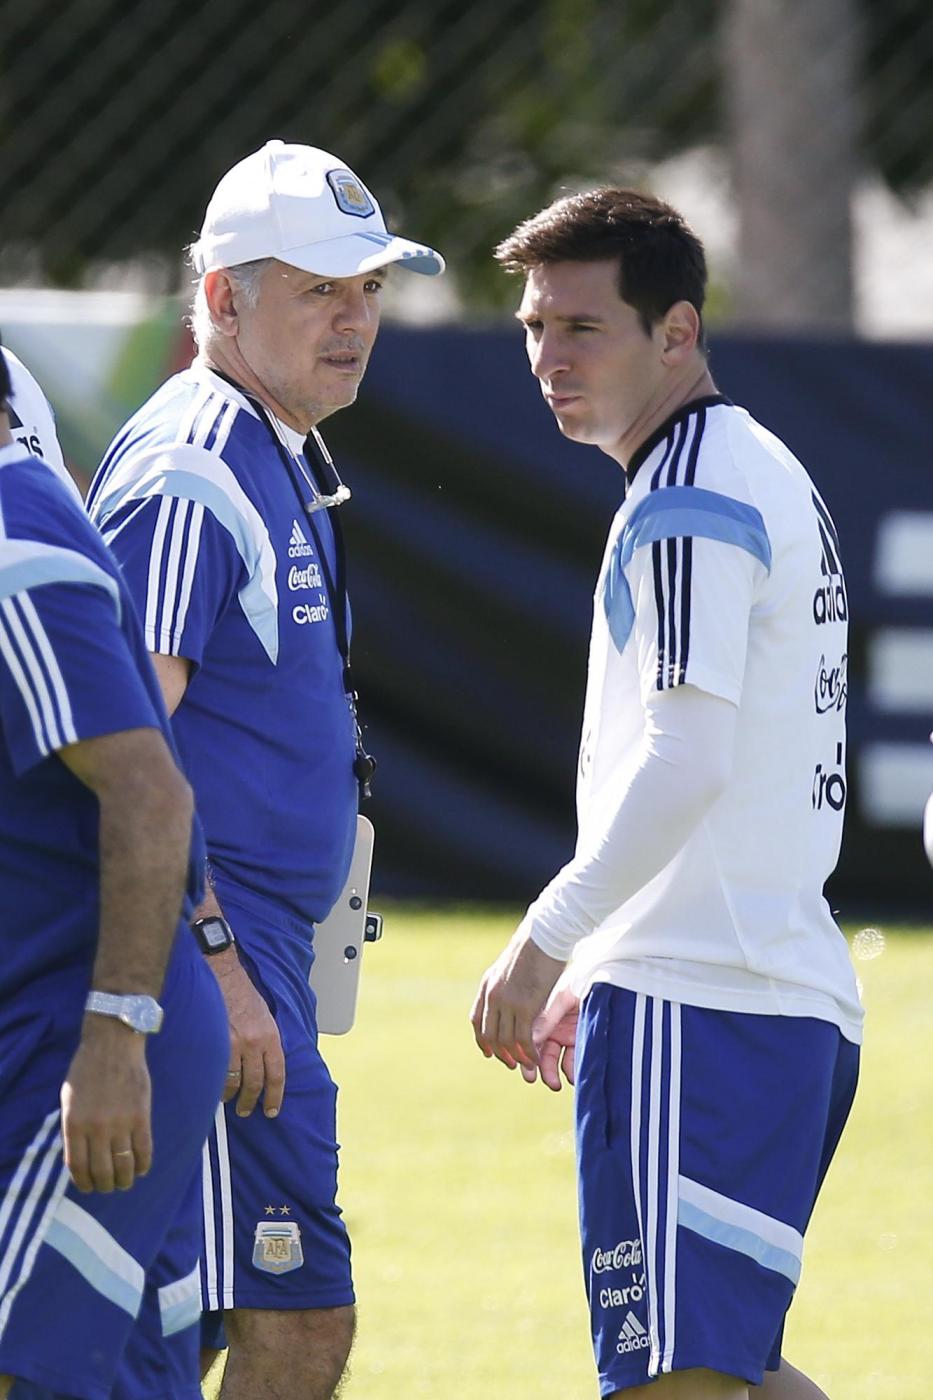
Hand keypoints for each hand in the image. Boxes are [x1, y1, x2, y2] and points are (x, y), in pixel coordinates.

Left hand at [61, 1017, 151, 1192]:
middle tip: (108, 1187)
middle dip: (105, 1185)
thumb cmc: (87, 1070)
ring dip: (125, 1180)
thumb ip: (73, 1129)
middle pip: (101, 1171)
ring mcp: (121, 1123)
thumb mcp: (69, 1100)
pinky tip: (141, 1168)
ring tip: (124, 1182)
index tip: (89, 1188)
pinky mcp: (142, 1116)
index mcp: (74, 1124)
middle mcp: (96, 1128)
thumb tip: (80, 1158)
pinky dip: (143, 1165)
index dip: (84, 1183)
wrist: (112, 1044)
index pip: (78, 1167)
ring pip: (124, 1165)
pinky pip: (144, 1150)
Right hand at [209, 949, 284, 1117]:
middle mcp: (254, 1042)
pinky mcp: (215, 1043)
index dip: (275, 1095)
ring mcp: (233, 1044)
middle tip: (247, 1110)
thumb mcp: (264, 1016)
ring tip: (229, 1100)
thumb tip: (264, 1065)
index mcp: (270, 1036)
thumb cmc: (242, 993)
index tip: (272, 1109)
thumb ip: (266, 1041)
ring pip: (234, 1082)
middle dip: (251, 1101)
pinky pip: (216, 1072)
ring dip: (231, 1095)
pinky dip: (216, 1083)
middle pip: (255, 1083)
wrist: (221, 974)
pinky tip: (214, 1087)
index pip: (277, 1073)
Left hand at [471, 930, 564, 1070]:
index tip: (491, 1053)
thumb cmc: (535, 948)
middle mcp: (493, 995)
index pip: (476, 1021)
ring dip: (515, 1056)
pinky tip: (535, 1057)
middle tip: (512, 1064)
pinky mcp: (526, 1006)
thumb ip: (504, 984)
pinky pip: (523, 1038)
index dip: (482, 1041)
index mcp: (487, 985)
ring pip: (505, 1040)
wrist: (545, 935)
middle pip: (489, 1035)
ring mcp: (508, 1002)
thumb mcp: (509, 966)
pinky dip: (528, 1052)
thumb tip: (507, 995)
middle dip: (500, 1053)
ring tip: (527, 1064)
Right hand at [520, 985, 579, 1090]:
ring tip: (554, 1085)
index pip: (526, 1037)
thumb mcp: (560, 999)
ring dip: (552, 1072)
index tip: (524, 1067)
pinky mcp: (579, 1038)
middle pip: (538, 1051)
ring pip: (554, 1058)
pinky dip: (572, 1069)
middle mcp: (550, 1025)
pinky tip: (572, 1077)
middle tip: (532, 1079)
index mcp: (538, 1012)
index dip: (523, 1053)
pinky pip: (573, 1058)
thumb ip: (546, 1019)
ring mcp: (564, 1033)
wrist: (602, 976)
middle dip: (536, 1067)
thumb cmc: (577, 981)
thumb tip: (529, 1041)